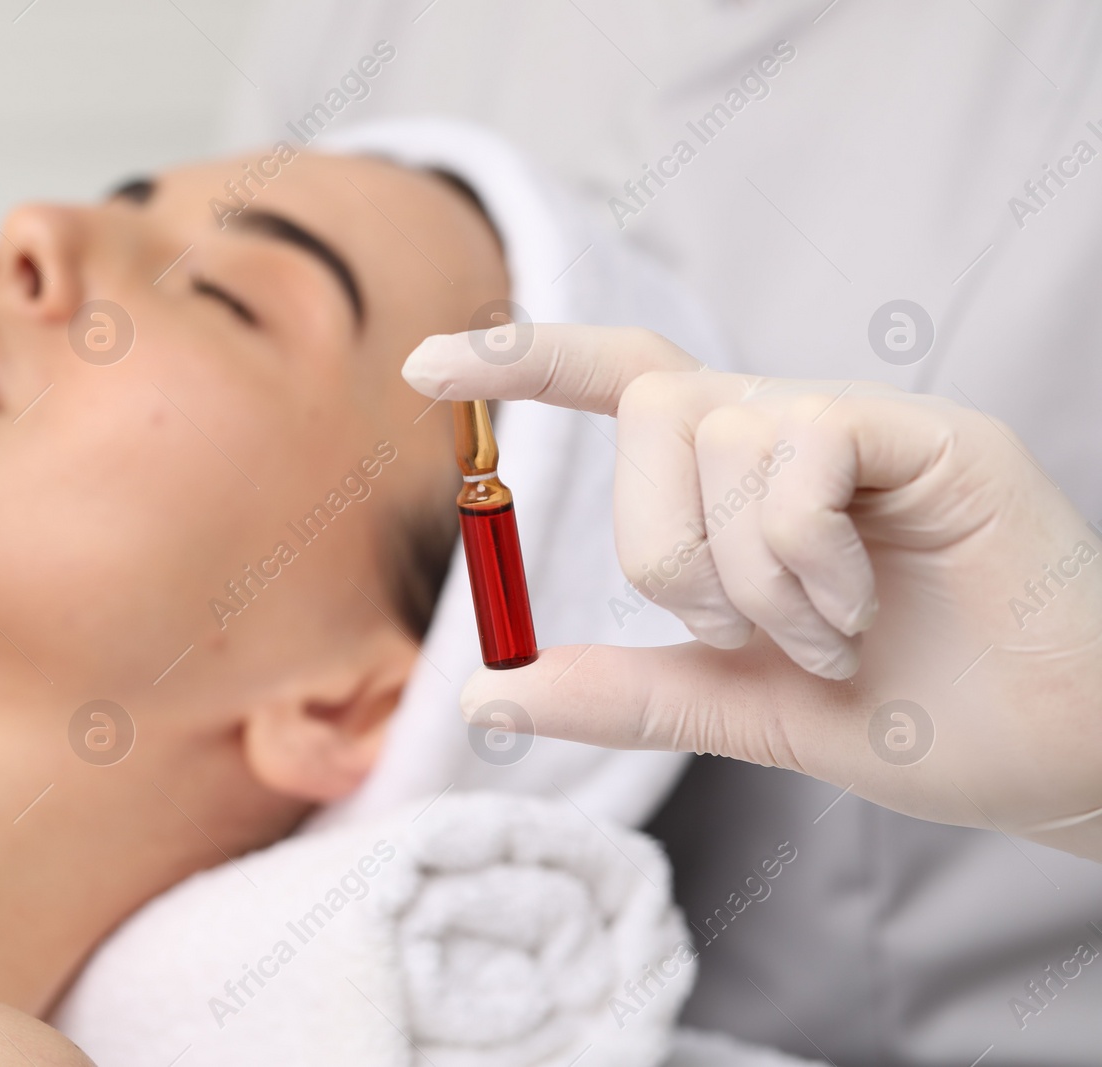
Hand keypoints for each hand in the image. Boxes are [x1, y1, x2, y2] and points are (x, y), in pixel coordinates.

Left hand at [404, 325, 1101, 860]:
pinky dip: (802, 555)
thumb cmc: (910, 717)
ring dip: (747, 575)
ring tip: (826, 634)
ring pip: (712, 432)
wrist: (1054, 759)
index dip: (523, 360)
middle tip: (745, 630)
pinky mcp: (931, 434)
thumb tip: (486, 690)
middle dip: (664, 550)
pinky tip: (860, 607)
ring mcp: (863, 423)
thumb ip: (623, 691)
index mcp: (742, 480)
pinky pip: (798, 448)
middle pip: (648, 406)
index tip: (424, 367)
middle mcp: (792, 430)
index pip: (621, 377)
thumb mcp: (739, 706)